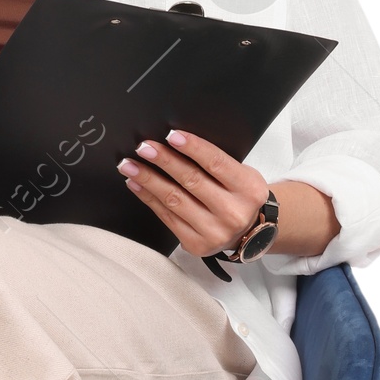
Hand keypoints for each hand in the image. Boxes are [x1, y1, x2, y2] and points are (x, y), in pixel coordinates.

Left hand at [118, 135, 340, 260]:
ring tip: (130, 165)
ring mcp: (214, 232)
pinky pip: (166, 217)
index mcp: (249, 190)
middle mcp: (233, 213)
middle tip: (143, 147)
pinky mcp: (196, 244)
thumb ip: (215, 162)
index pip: (216, 163)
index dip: (192, 147)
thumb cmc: (240, 197)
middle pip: (191, 181)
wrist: (250, 234)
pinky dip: (149, 198)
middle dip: (164, 161)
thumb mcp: (241, 176)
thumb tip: (175, 142)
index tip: (171, 135)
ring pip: (174, 200)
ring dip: (148, 180)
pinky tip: (136, 185)